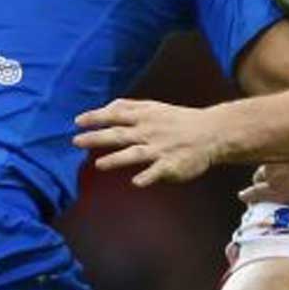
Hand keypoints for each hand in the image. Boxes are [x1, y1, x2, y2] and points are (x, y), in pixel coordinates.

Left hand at [74, 98, 230, 185]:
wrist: (211, 132)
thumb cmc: (178, 120)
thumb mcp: (154, 107)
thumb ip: (129, 107)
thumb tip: (105, 108)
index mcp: (144, 117)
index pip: (115, 115)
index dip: (96, 117)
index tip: (77, 121)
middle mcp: (149, 132)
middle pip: (119, 135)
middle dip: (97, 138)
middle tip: (77, 142)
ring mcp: (160, 149)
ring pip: (135, 154)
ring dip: (117, 159)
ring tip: (99, 164)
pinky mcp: (172, 164)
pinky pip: (158, 171)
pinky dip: (147, 177)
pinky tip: (136, 182)